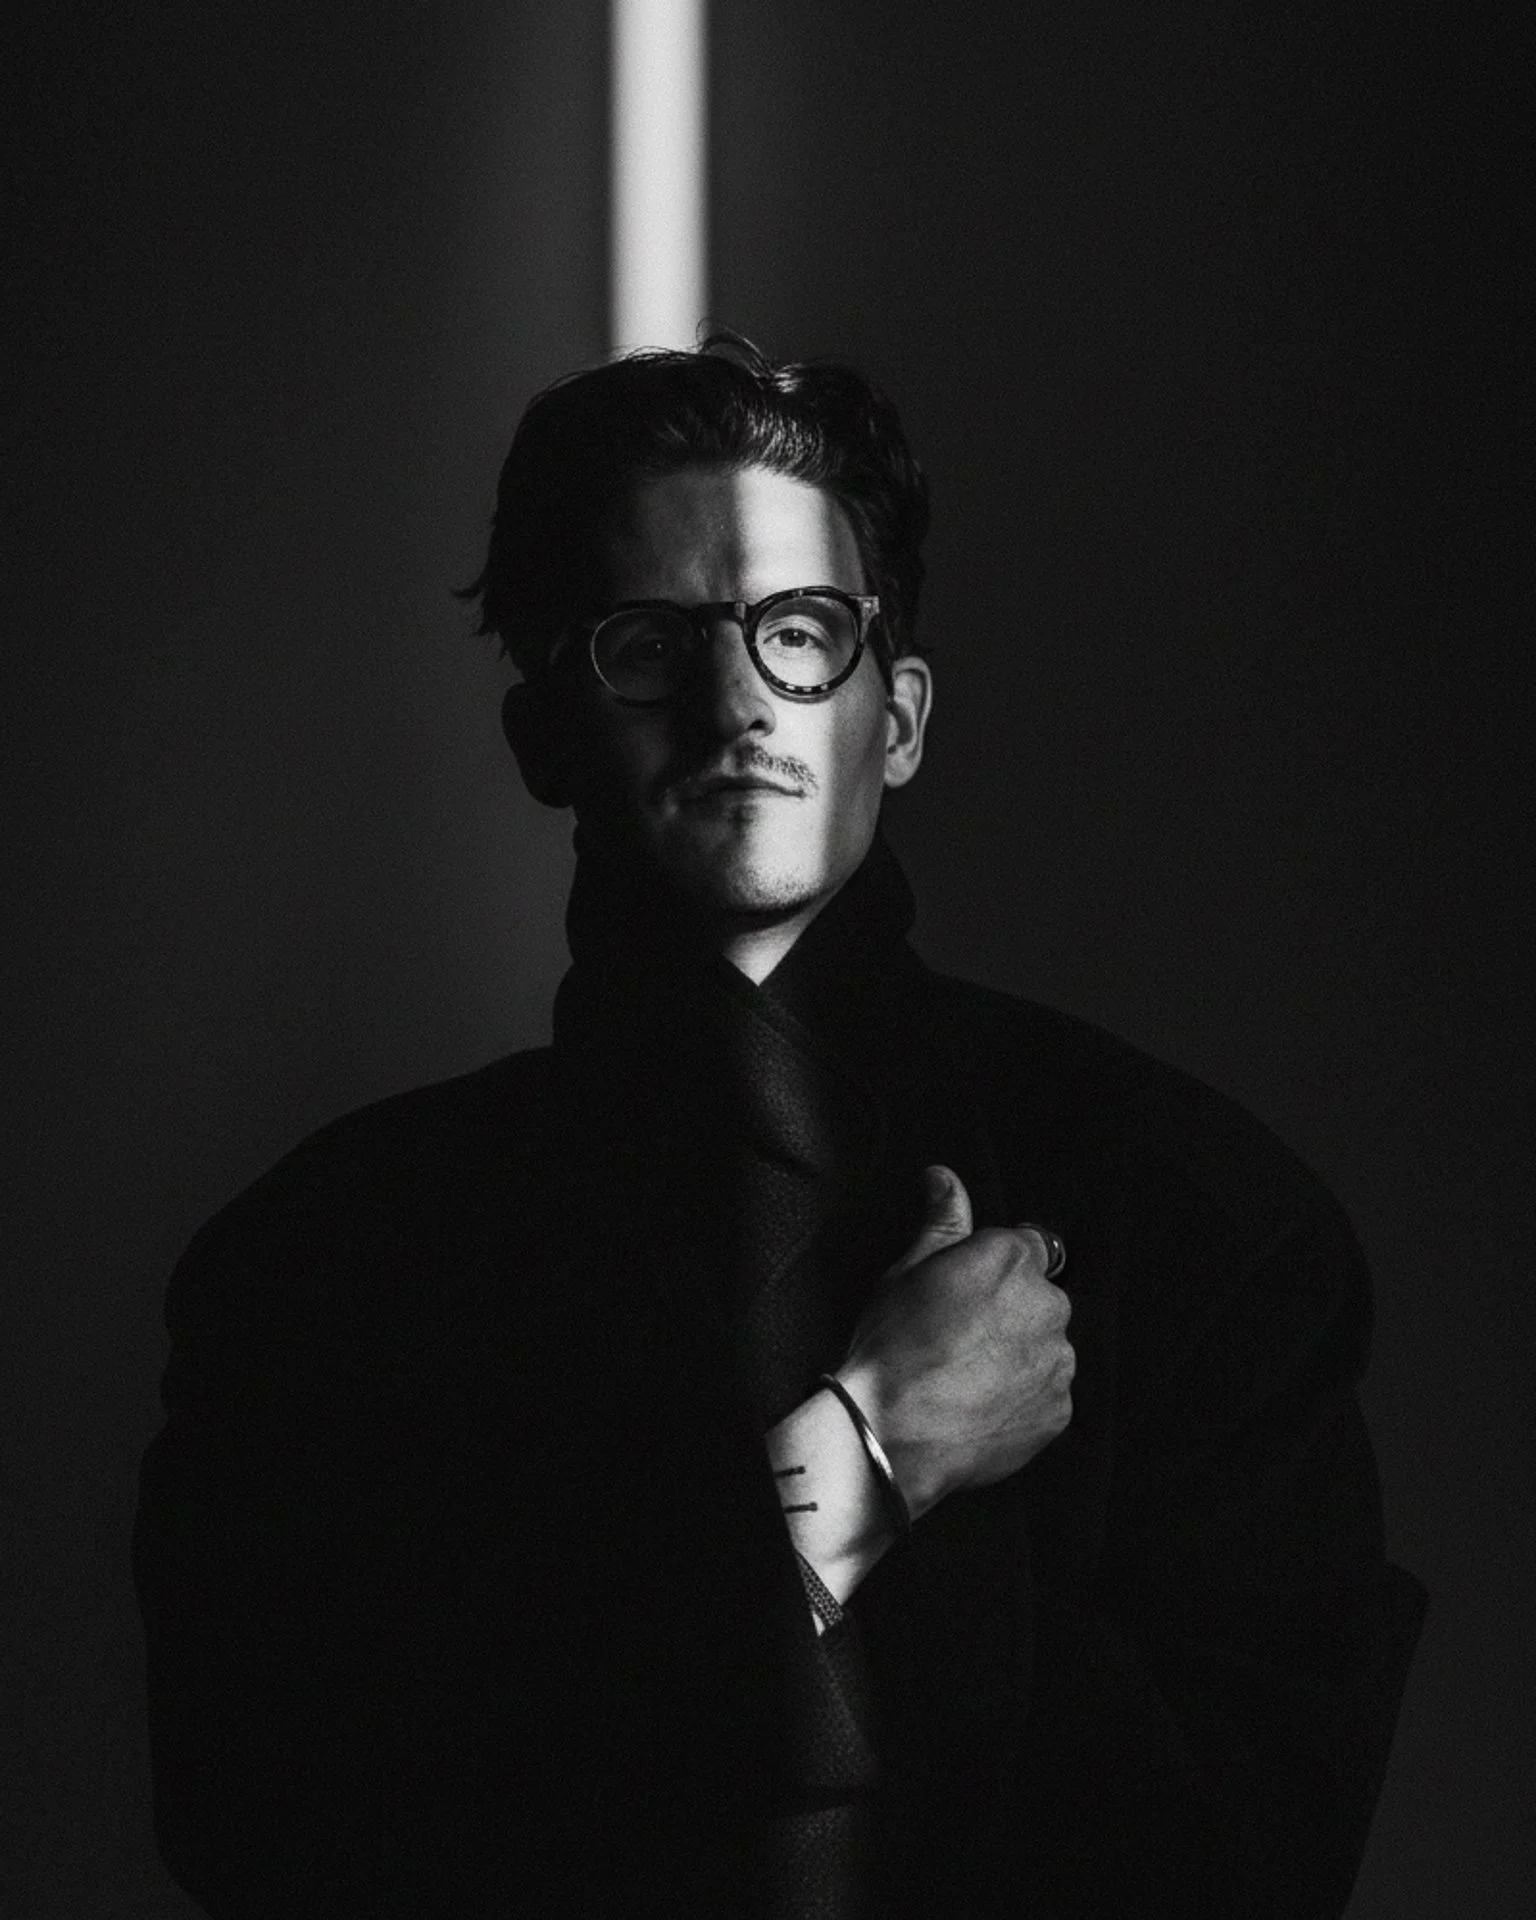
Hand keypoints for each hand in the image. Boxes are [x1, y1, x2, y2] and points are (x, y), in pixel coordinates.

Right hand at [834, 1165, 1074, 1520]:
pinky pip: (1047, 1394)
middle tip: (960, 1337)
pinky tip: (980, 1404)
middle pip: (1038, 1298)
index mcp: (1012, 1259)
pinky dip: (1022, 1398)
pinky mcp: (1059, 1410)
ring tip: (968, 1376)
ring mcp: (1057, 1361)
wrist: (892, 1433)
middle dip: (1010, 1311)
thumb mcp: (907, 1270)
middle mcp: (1047, 1305)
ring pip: (1046, 1346)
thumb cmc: (893, 1346)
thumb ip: (941, 1220)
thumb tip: (944, 1176)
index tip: (969, 1292)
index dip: (994, 1270)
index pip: (1025, 1247)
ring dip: (1020, 1354)